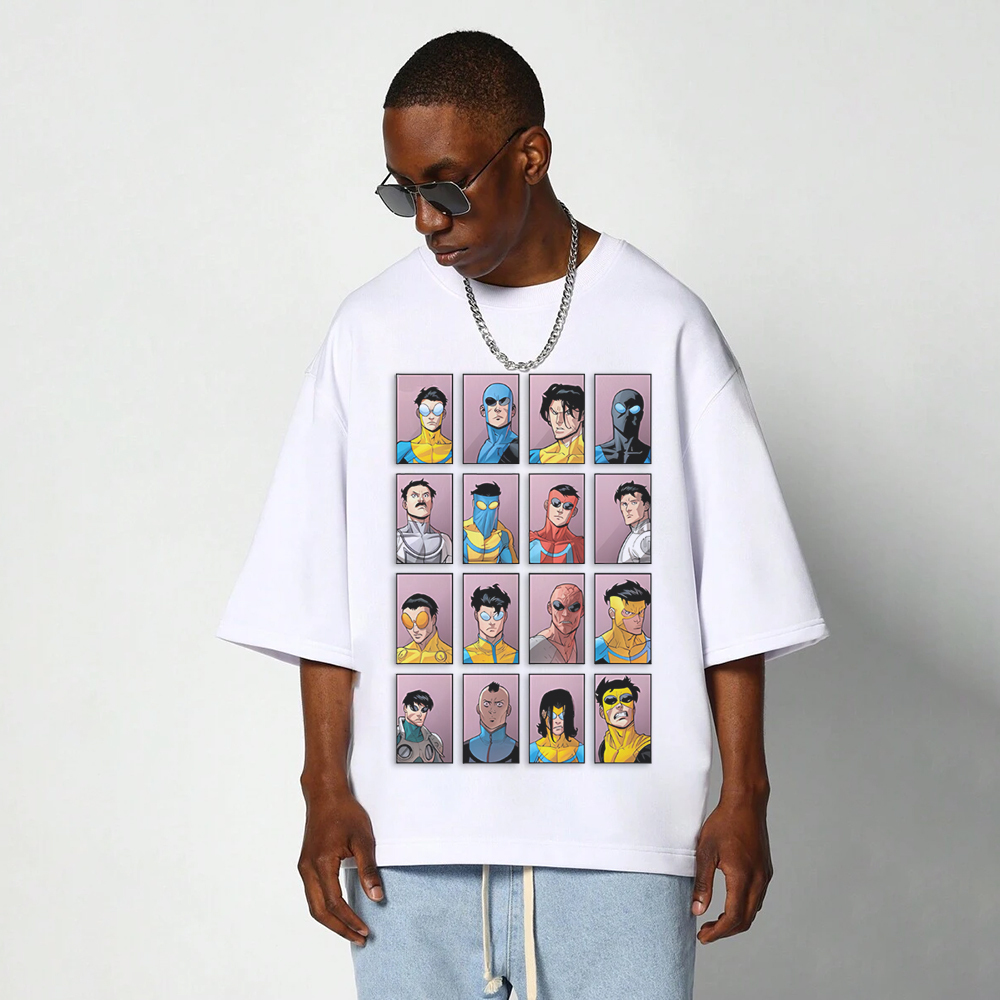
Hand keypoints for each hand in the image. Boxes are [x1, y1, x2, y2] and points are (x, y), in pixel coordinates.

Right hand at [297, 786, 382, 945]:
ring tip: (350, 929)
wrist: (325, 794)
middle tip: (359, 938)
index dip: (350, 920)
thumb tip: (377, 897)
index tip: (365, 930)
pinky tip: (340, 910)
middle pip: (319, 911)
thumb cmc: (345, 813)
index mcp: (321, 864)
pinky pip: (312, 894)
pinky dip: (325, 908)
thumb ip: (369, 870)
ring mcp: (304, 867)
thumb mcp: (363, 839)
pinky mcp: (306, 864)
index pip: (335, 903)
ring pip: (313, 905)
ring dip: (331, 920)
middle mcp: (308, 869)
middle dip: (339, 928)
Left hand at [690, 792, 771, 942]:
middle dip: (725, 931)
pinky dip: (744, 908)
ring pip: (753, 910)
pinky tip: (729, 903)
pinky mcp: (766, 870)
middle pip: (745, 920)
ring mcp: (764, 876)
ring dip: (735, 921)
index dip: (718, 932)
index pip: (733, 918)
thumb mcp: (705, 852)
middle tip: (705, 932)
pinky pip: (757, 898)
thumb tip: (697, 910)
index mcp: (743, 878)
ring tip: (714, 921)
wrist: (746, 803)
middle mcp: (758, 880)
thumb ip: (702, 883)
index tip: (702, 937)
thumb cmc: (723, 823)